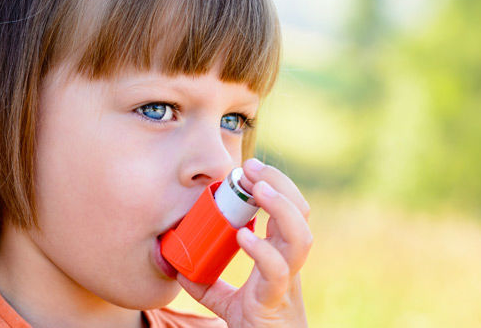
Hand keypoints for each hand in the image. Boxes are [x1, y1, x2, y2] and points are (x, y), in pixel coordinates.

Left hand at [176, 158, 311, 327]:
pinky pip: (277, 273)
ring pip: (300, 239)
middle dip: (280, 185)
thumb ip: (209, 284)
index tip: (248, 168)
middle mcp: (290, 264)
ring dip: (281, 209)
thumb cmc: (256, 327)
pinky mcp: (275, 301)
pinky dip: (263, 252)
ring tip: (259, 190)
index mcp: (281, 256)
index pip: (289, 211)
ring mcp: (287, 282)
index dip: (275, 185)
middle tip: (252, 168)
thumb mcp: (228, 301)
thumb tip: (178, 266)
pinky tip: (244, 237)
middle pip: (301, 214)